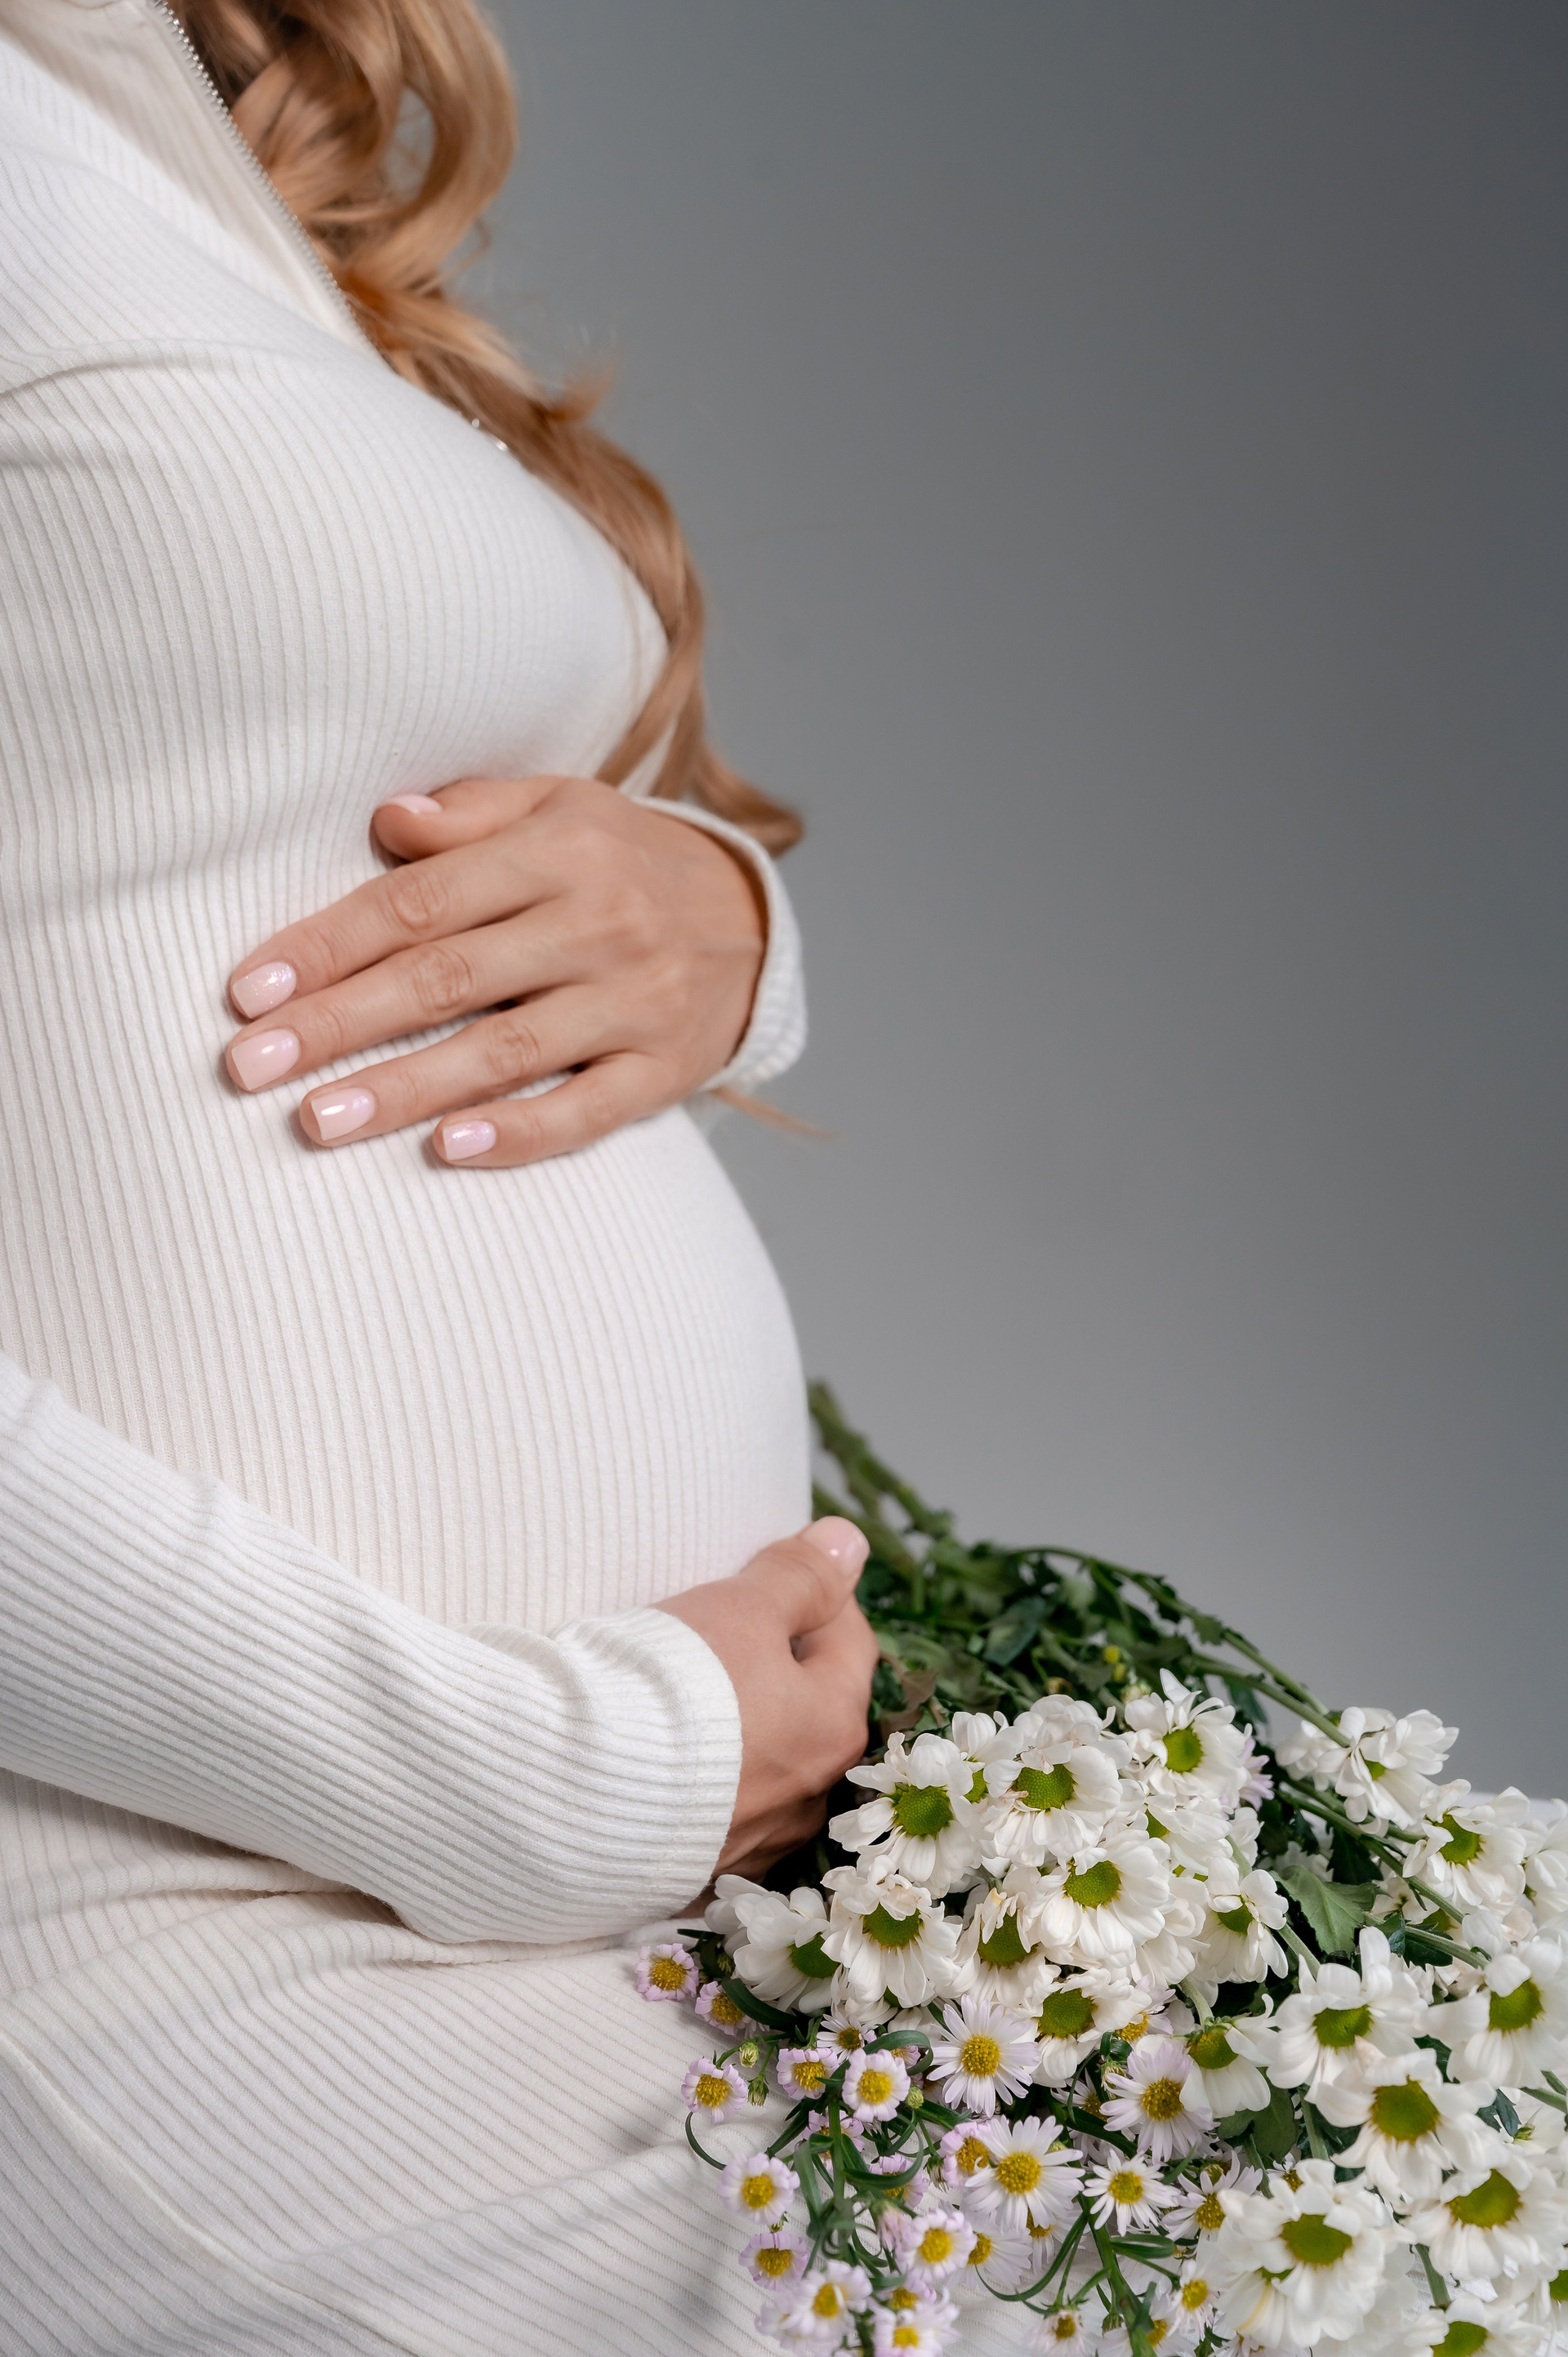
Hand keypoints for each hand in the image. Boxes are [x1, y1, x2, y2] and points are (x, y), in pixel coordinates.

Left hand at [223, 775, 766, 1164]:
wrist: (755, 921)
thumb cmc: (623, 862)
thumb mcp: (561, 807)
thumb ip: (472, 812)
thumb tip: (390, 821)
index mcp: (560, 851)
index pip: (421, 901)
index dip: (329, 946)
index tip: (250, 991)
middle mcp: (599, 923)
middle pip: (448, 977)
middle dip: (340, 1024)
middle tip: (251, 1064)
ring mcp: (635, 1001)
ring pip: (504, 1051)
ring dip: (404, 1088)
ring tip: (318, 1119)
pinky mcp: (665, 1069)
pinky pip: (584, 1110)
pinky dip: (516, 1133)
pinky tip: (446, 1150)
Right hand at [655, 1517, 877, 1880]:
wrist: (576, 1795)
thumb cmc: (673, 1690)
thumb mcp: (741, 1608)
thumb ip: (801, 1575)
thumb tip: (850, 1542)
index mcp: (835, 1724)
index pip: (848, 1637)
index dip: (814, 1592)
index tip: (767, 1573)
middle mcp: (810, 1794)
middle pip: (808, 1704)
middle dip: (774, 1661)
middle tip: (719, 1629)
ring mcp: (755, 1840)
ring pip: (762, 1761)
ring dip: (738, 1725)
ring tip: (682, 1697)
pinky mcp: (698, 1872)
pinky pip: (714, 1809)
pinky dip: (699, 1778)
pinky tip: (662, 1759)